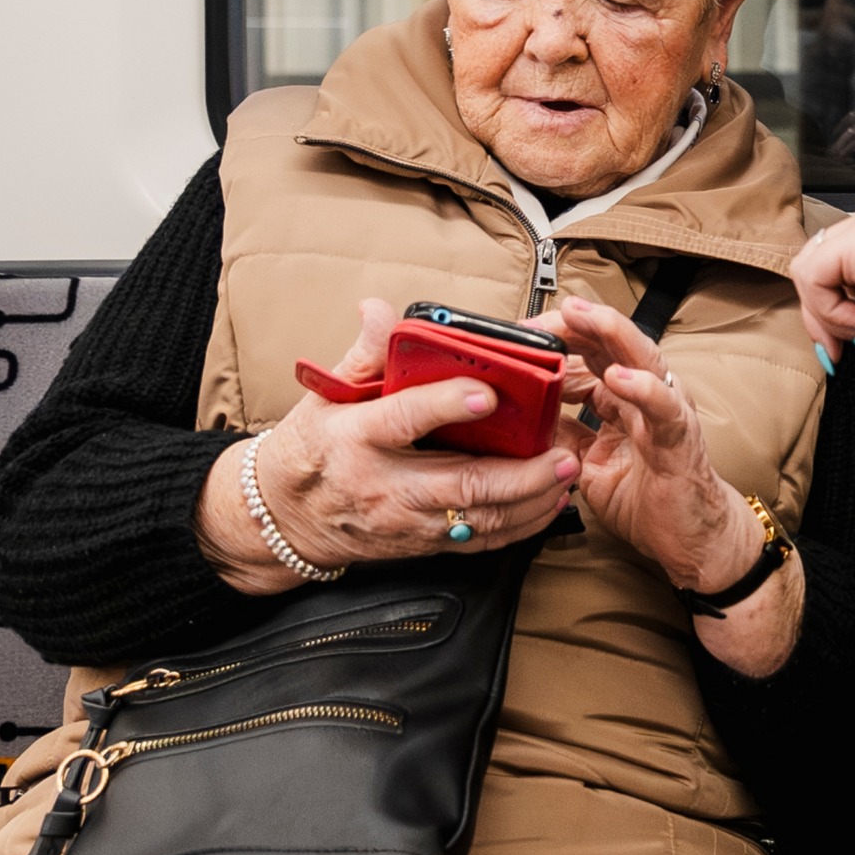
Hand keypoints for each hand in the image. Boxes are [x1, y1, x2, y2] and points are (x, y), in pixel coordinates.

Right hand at [198, 298, 580, 592]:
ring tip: (567, 474)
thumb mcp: (326, 395)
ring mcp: (406, 520)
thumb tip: (379, 310)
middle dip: (520, 472)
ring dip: (532, 500)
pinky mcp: (421, 544)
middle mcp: (384, 484)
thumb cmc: (313, 448)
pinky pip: (478, 541)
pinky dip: (519, 526)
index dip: (447, 405)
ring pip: (479, 519)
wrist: (286, 515)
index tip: (487, 393)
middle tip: (562, 452)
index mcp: (357, 437)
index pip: (406, 419)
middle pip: (461, 484)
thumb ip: (362, 354)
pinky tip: (548, 504)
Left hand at [544, 294, 757, 593]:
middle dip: (577, 323)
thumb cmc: (649, 499)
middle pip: (612, 344)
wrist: (692, 538)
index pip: (590, 354)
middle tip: (543, 312)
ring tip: (581, 316)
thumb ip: (565, 437)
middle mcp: (649, 395)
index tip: (523, 335)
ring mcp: (667, 411)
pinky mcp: (680, 438)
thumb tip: (525, 421)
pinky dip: (643, 389)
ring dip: (611, 333)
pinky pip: (664, 409)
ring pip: (643, 359)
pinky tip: (619, 378)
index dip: (559, 340)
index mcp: (626, 398)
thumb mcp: (589, 465)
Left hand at [789, 196, 854, 364]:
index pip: (831, 263)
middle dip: (820, 314)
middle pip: (815, 263)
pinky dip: (831, 309)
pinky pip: (813, 275)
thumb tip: (818, 320)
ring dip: (828, 314)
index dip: (827, 309)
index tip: (840, 346)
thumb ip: (852, 300)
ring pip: (808, 270)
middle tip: (839, 350)